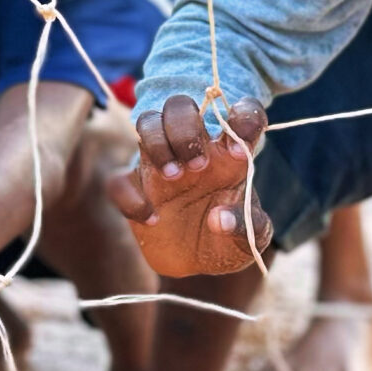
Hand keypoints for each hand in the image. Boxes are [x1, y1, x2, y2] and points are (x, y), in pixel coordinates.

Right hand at [106, 94, 270, 278]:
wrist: (199, 264)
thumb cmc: (229, 238)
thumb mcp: (251, 238)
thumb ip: (247, 225)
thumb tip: (219, 218)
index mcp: (229, 153)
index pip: (240, 114)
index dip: (243, 117)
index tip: (240, 150)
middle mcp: (194, 150)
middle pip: (180, 106)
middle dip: (185, 128)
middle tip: (198, 166)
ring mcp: (161, 166)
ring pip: (147, 123)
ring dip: (157, 143)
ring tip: (173, 177)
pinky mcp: (136, 190)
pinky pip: (119, 180)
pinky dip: (131, 197)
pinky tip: (152, 218)